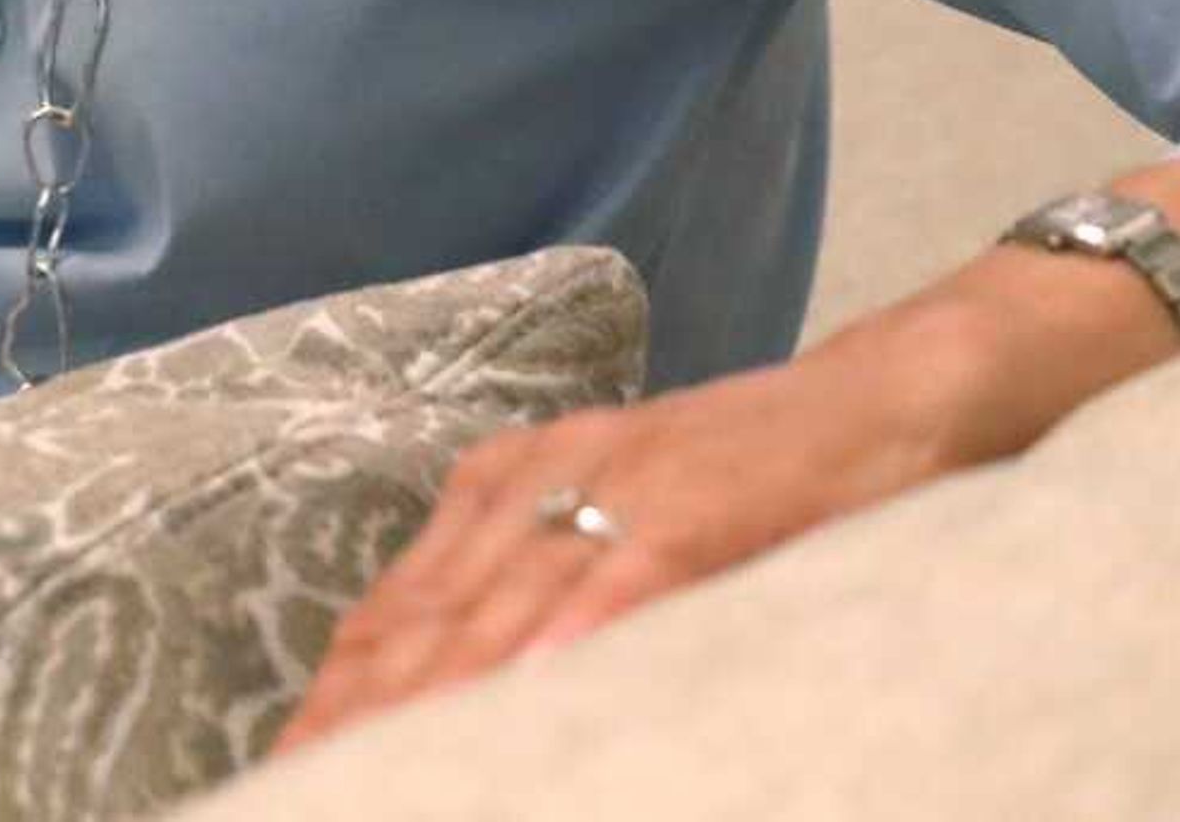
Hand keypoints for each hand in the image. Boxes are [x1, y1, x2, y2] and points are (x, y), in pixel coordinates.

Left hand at [270, 320, 976, 757]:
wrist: (891, 396)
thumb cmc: (757, 482)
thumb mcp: (624, 530)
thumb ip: (546, 602)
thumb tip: (480, 698)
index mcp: (508, 487)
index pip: (395, 613)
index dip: (336, 700)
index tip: (288, 768)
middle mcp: (537, 481)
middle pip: (416, 626)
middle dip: (352, 724)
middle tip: (295, 791)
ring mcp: (612, 490)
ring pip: (488, 619)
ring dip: (426, 711)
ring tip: (370, 780)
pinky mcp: (690, 512)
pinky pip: (606, 593)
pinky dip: (557, 654)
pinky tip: (523, 706)